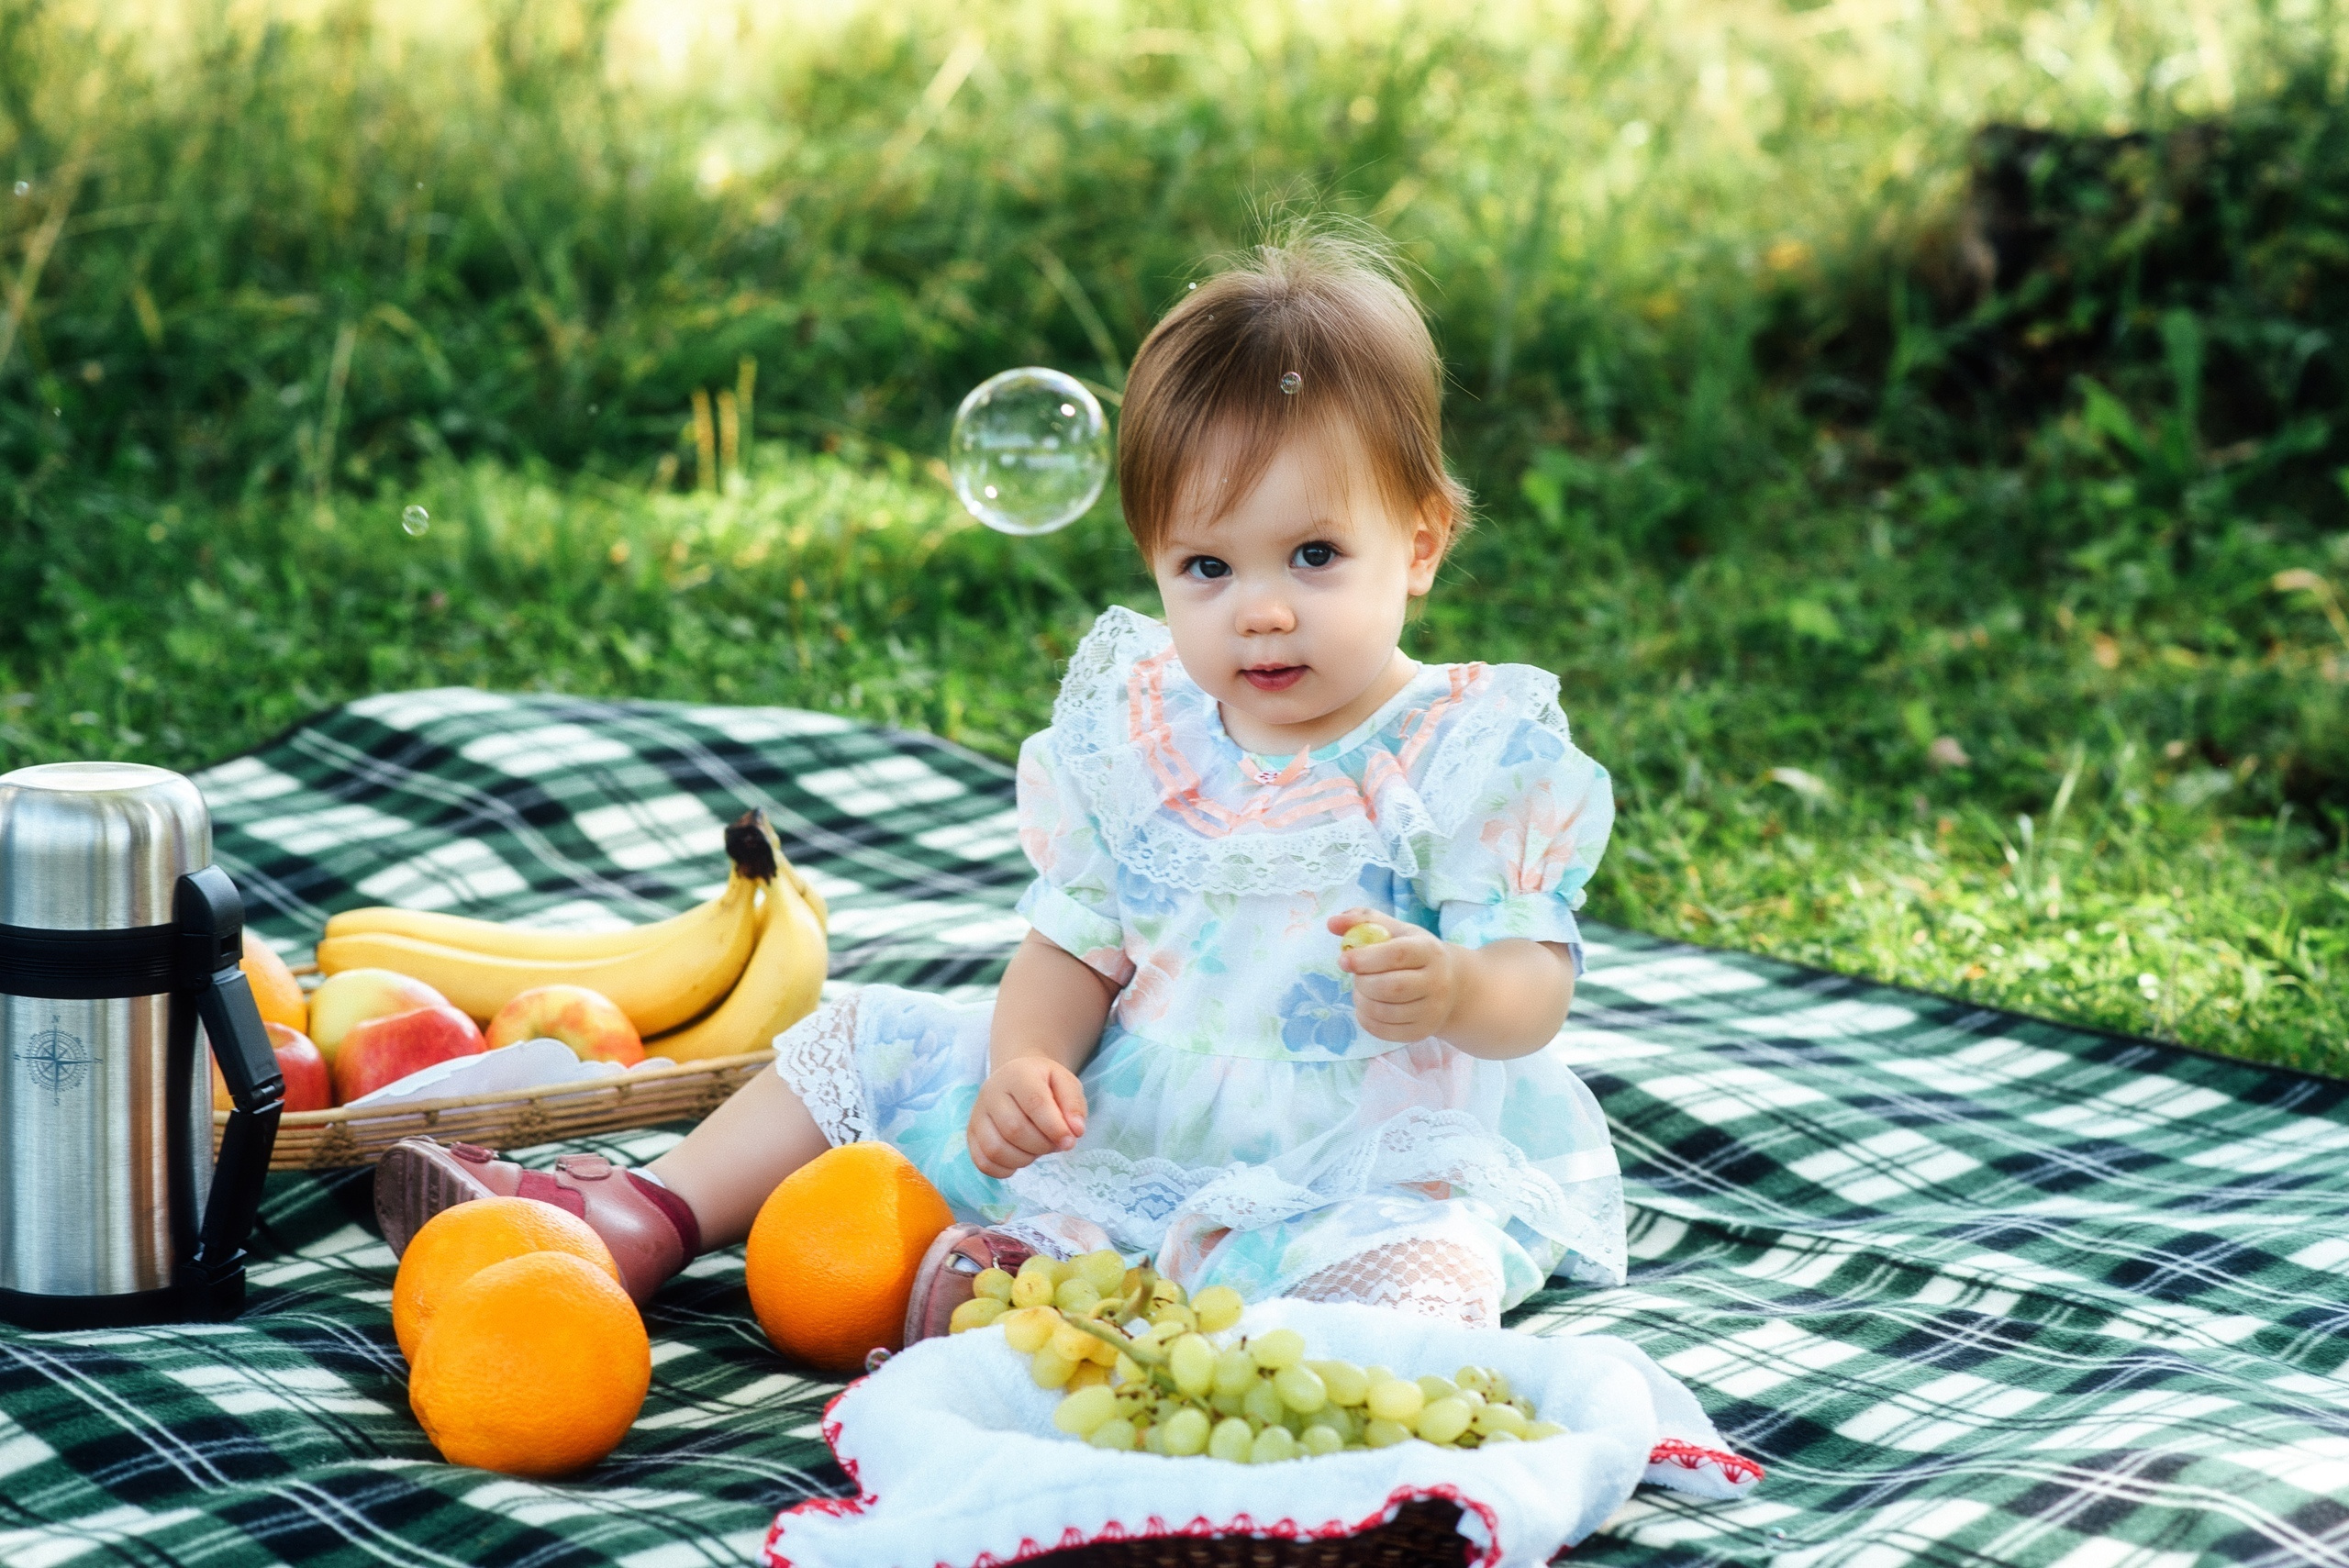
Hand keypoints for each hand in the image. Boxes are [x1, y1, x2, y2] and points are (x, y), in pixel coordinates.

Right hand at [968, 1055, 1088, 1178]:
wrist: (1016, 1079)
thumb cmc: (1044, 1084)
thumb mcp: (1066, 1083)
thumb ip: (1074, 1105)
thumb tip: (1076, 1131)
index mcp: (1018, 1074)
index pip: (1034, 1103)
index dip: (1054, 1127)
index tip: (1070, 1141)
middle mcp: (991, 1092)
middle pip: (1014, 1129)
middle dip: (1041, 1145)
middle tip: (1055, 1144)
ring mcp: (977, 1114)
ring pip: (996, 1149)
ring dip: (1024, 1159)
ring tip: (1037, 1149)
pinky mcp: (971, 1134)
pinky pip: (983, 1162)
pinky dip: (1005, 1169)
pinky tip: (1020, 1159)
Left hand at [1326, 908, 1462, 1042]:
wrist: (1451, 985)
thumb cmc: (1414, 953)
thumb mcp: (1395, 931)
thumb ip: (1363, 921)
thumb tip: (1332, 923)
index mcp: (1430, 951)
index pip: (1397, 955)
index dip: (1365, 958)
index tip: (1343, 960)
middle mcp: (1437, 982)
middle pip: (1391, 987)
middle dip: (1363, 982)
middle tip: (1356, 977)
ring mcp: (1432, 1010)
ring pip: (1386, 1012)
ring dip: (1362, 1002)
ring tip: (1361, 991)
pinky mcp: (1423, 1031)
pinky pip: (1386, 1031)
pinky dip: (1366, 1020)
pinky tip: (1365, 1008)